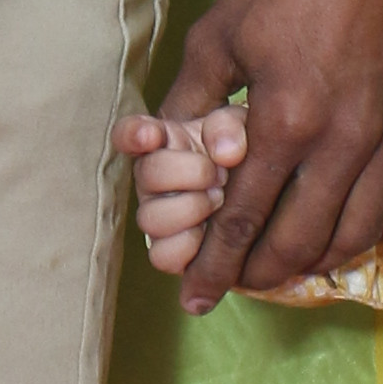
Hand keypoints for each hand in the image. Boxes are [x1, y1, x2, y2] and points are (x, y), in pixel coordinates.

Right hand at [116, 104, 245, 276]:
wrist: (253, 193)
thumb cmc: (240, 153)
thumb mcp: (241, 128)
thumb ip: (229, 127)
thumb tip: (227, 153)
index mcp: (163, 141)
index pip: (128, 132)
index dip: (132, 133)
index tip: (152, 134)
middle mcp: (151, 178)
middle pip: (146, 174)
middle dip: (191, 173)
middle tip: (220, 174)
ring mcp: (157, 215)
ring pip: (150, 219)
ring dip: (192, 209)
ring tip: (219, 200)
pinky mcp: (169, 250)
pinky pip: (162, 256)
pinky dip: (189, 245)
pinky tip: (211, 231)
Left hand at [148, 0, 382, 312]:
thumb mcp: (217, 37)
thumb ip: (189, 103)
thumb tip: (158, 151)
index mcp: (286, 121)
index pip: (244, 219)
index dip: (216, 266)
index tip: (195, 298)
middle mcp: (344, 140)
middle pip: (302, 241)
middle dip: (263, 273)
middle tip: (239, 282)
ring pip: (358, 233)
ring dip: (320, 260)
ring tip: (290, 263)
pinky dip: (379, 231)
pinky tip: (353, 232)